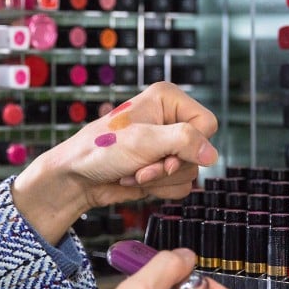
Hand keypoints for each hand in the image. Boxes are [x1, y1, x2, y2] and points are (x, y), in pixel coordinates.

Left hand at [11, 82, 217, 242]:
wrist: (76, 177)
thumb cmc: (100, 149)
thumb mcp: (144, 141)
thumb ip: (183, 142)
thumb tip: (212, 154)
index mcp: (168, 99)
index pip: (207, 124)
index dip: (190, 145)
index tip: (163, 154)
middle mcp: (171, 120)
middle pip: (200, 152)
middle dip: (168, 166)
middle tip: (141, 166)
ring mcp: (168, 146)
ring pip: (191, 172)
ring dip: (161, 179)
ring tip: (133, 171)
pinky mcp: (163, 168)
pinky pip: (181, 185)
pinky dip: (158, 188)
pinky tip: (135, 179)